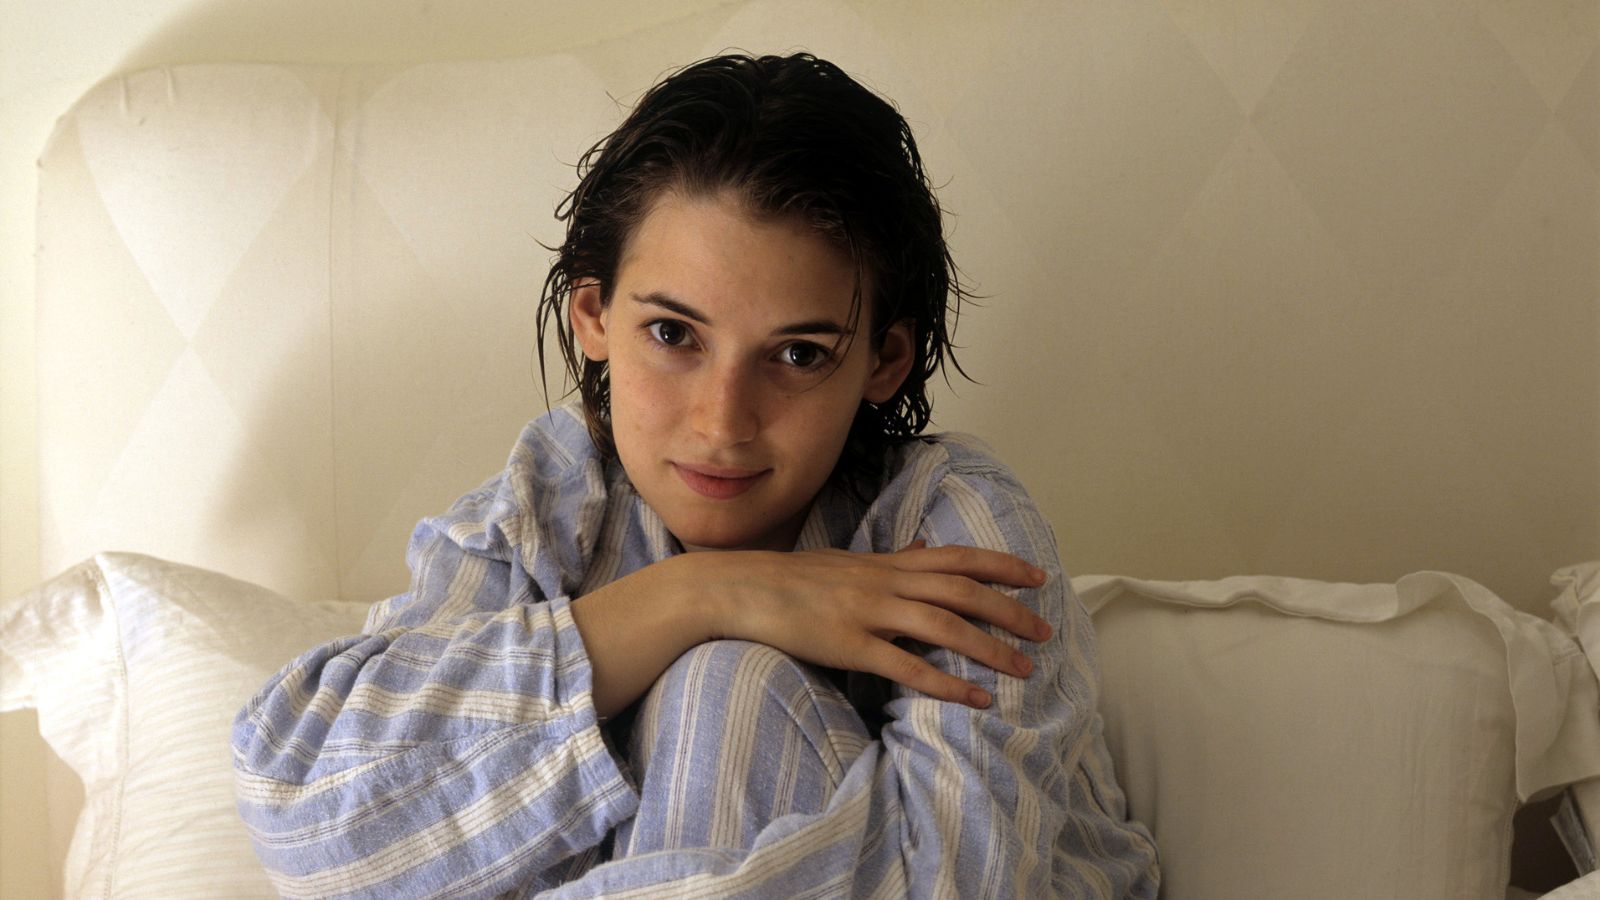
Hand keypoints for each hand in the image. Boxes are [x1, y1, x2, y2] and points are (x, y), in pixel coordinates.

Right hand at [671, 542, 1051, 707]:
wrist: (739, 589)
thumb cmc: (792, 580)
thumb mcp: (847, 563)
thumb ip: (890, 561)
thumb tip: (924, 549)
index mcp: (886, 563)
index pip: (956, 558)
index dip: (1001, 566)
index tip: (1038, 576)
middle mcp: (885, 582)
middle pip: (962, 591)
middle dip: (1009, 609)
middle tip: (1046, 630)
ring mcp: (868, 613)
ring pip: (945, 626)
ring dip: (990, 647)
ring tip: (1024, 668)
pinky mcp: (850, 646)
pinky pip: (908, 666)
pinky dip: (946, 683)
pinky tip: (975, 699)